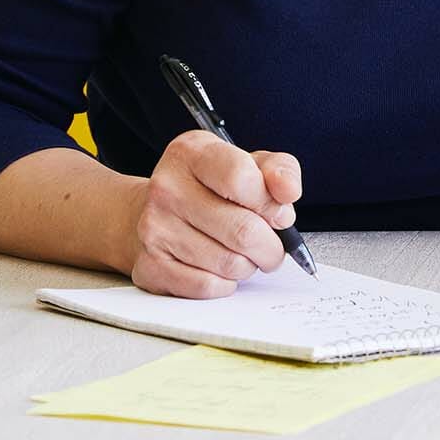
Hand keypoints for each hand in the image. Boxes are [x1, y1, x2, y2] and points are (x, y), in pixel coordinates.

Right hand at [125, 131, 301, 297]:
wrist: (153, 212)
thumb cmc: (209, 188)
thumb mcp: (248, 163)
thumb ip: (278, 170)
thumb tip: (288, 191)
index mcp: (191, 152)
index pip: (240, 178)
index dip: (271, 203)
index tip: (280, 213)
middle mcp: (166, 187)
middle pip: (242, 230)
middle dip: (270, 246)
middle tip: (271, 246)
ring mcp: (154, 228)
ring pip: (229, 264)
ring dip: (248, 265)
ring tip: (243, 254)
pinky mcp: (150, 266)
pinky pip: (207, 287)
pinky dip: (226, 284)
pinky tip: (220, 268)